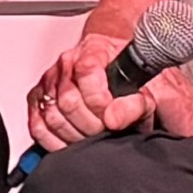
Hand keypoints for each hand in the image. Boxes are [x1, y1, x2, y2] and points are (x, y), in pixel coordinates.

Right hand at [25, 28, 142, 152]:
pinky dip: (55, 142)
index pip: (87, 74)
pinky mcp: (39, 100)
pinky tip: (73, 142)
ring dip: (75, 136)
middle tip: (109, 130)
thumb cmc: (138, 80)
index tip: (115, 118)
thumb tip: (114, 119)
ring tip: (95, 136)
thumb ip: (138, 104)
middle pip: (68, 101)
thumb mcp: (155, 90)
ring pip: (51, 116)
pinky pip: (37, 127)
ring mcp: (50, 81)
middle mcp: (67, 63)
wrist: (123, 71)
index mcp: (95, 50)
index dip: (101, 102)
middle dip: (92, 125)